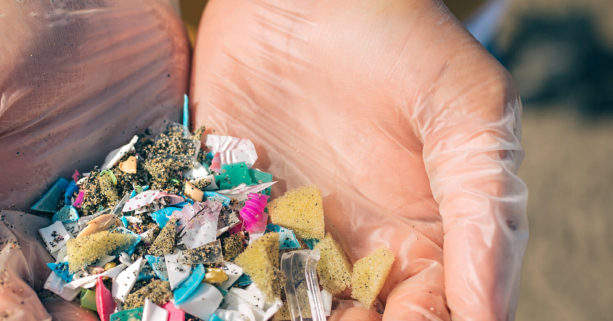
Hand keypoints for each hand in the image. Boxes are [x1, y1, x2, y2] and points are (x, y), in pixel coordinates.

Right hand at [0, 0, 187, 318]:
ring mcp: (114, 221)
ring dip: (139, 310)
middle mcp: (50, 239)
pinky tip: (204, 300)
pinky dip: (190, 276)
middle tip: (93, 319)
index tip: (20, 320)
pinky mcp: (169, 196)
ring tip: (169, 317)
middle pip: (57, 312)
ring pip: (123, 294)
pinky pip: (180, 247)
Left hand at [191, 1, 526, 319]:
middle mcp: (353, 246)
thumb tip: (488, 313)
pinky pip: (222, 260)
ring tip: (247, 318)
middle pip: (351, 320)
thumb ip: (484, 208)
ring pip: (283, 303)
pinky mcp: (232, 204)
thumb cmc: (402, 41)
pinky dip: (214, 288)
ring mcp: (289, 229)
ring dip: (270, 316)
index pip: (428, 314)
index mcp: (421, 237)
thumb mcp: (467, 113)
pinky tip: (202, 301)